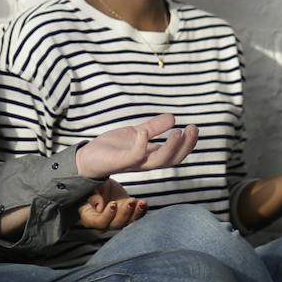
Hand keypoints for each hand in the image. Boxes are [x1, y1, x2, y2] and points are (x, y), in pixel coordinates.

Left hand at [73, 114, 198, 179]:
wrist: (87, 157)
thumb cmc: (111, 148)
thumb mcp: (135, 133)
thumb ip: (153, 127)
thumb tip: (173, 117)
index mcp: (150, 156)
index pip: (175, 155)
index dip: (187, 144)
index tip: (194, 128)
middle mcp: (145, 162)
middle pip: (172, 160)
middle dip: (185, 146)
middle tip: (192, 129)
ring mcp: (133, 163)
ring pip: (157, 161)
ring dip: (170, 147)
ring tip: (178, 130)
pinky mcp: (119, 161)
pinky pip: (134, 157)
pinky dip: (141, 145)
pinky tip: (144, 131)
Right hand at [76, 180, 146, 231]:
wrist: (103, 186)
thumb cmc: (93, 188)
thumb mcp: (90, 189)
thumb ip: (93, 196)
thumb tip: (99, 205)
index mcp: (91, 218)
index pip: (100, 222)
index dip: (107, 215)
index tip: (113, 204)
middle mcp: (105, 222)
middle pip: (116, 224)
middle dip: (125, 213)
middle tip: (129, 201)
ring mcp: (118, 219)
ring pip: (128, 222)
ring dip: (136, 213)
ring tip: (140, 203)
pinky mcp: (128, 215)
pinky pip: (136, 216)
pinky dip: (142, 210)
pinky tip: (144, 203)